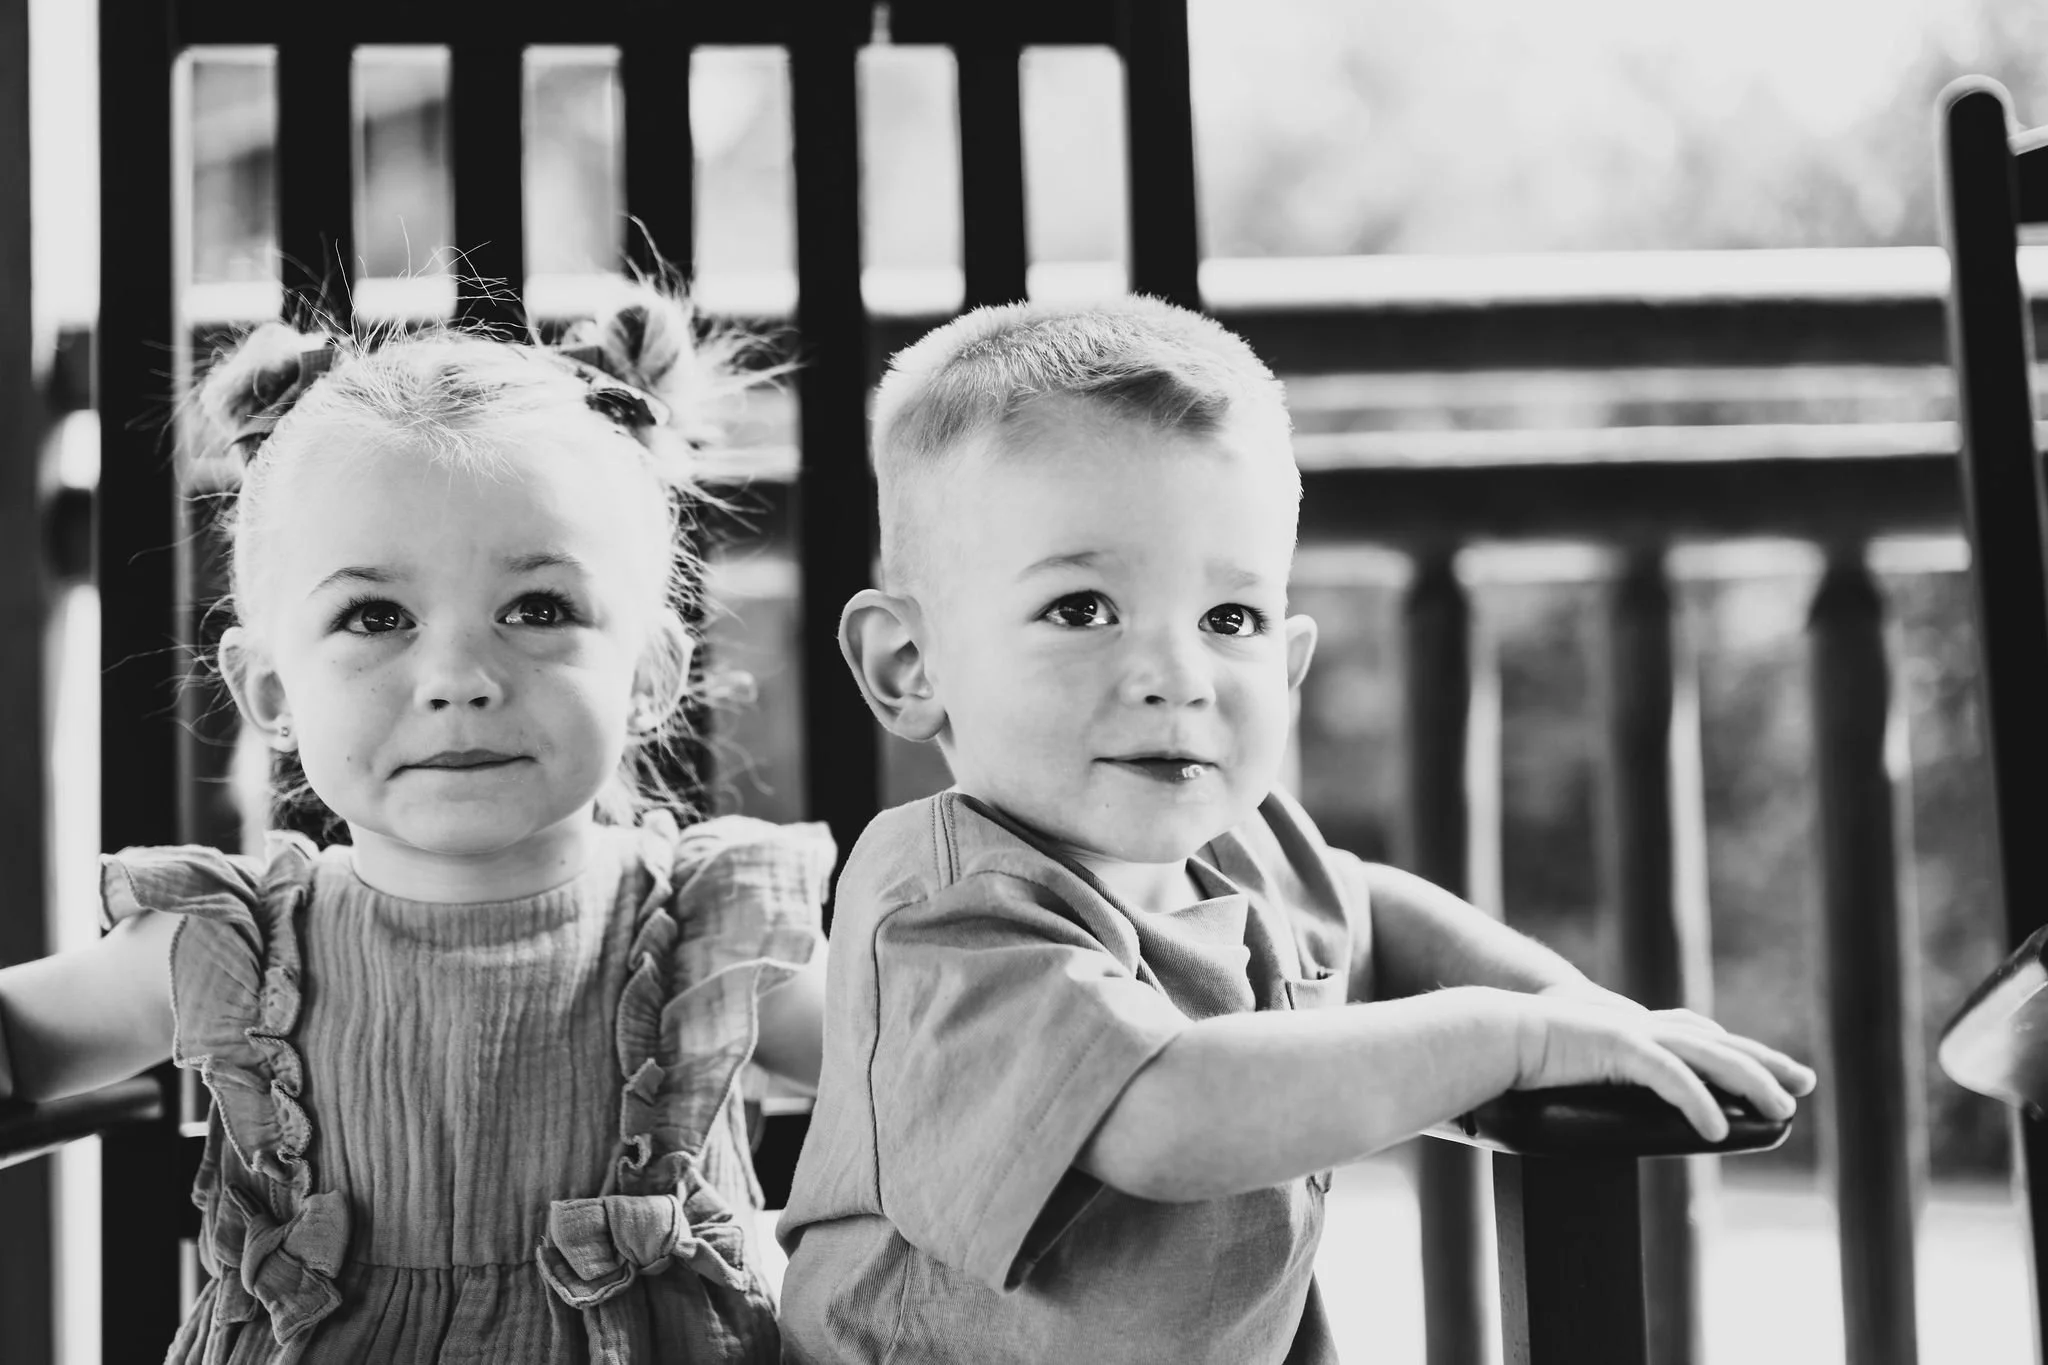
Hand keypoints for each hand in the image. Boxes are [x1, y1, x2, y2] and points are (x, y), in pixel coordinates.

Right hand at [1506, 990, 1817, 1140]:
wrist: (1489, 1033)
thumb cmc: (1522, 1056)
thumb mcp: (1575, 1069)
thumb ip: (1599, 1078)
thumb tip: (1612, 1107)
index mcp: (1634, 1032)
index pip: (1702, 1039)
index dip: (1743, 1054)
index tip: (1776, 1073)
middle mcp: (1641, 1027)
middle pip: (1720, 1044)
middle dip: (1766, 1062)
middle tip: (1805, 1083)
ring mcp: (1632, 1033)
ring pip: (1709, 1057)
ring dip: (1750, 1083)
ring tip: (1781, 1113)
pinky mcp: (1616, 1046)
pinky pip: (1669, 1077)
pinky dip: (1697, 1102)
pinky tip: (1717, 1129)